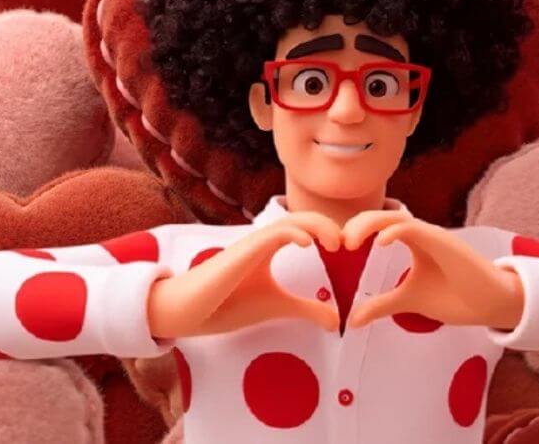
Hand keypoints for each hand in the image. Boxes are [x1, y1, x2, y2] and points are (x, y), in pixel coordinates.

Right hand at [147, 212, 341, 337]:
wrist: (190, 310)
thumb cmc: (228, 303)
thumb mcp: (277, 306)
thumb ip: (306, 309)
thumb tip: (336, 321)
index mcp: (270, 246)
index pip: (303, 225)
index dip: (327, 229)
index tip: (346, 248)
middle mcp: (263, 239)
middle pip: (301, 217)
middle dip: (327, 223)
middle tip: (347, 243)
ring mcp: (252, 243)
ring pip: (289, 220)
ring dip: (317, 225)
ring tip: (335, 242)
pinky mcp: (243, 251)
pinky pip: (272, 233)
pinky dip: (294, 233)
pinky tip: (309, 245)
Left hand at [343, 209, 525, 329]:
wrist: (490, 303)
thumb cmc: (455, 296)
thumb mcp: (409, 300)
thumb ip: (382, 305)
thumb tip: (353, 320)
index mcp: (412, 240)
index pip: (378, 224)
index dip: (356, 230)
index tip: (338, 248)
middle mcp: (420, 232)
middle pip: (381, 215)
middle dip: (356, 224)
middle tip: (338, 243)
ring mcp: (432, 234)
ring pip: (395, 216)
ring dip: (369, 224)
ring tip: (351, 241)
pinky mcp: (443, 241)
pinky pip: (414, 227)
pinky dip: (395, 230)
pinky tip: (380, 242)